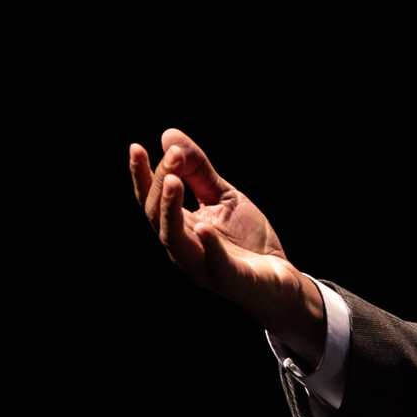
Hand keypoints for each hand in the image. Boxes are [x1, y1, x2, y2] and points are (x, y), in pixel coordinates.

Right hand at [129, 129, 326, 365]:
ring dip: (171, 210)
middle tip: (173, 156)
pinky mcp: (230, 280)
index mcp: (180, 228)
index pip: (151, 201)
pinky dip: (209, 248)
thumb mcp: (223, 197)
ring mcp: (204, 267)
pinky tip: (205, 228)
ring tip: (173, 181)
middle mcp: (184, 248)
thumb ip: (199, 171)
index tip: (136, 148)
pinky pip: (215, 265)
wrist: (280, 278)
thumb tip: (169, 136)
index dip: (142, 176)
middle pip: (159, 216)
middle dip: (161, 184)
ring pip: (175, 241)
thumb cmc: (247, 240)